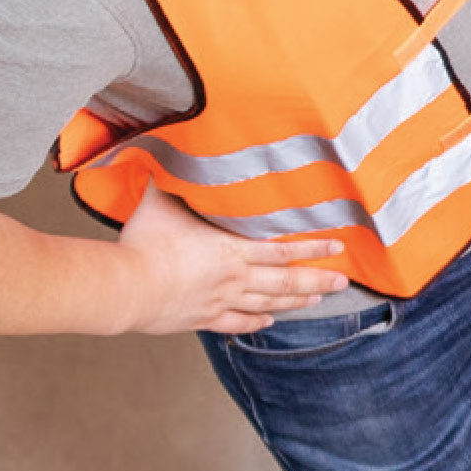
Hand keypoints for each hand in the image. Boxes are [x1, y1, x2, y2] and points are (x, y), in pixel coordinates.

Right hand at [118, 185, 349, 335]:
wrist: (128, 286)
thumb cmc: (146, 242)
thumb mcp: (163, 199)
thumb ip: (176, 177)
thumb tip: (175, 148)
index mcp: (232, 250)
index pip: (284, 249)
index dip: (314, 248)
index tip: (337, 247)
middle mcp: (234, 278)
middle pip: (286, 283)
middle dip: (317, 281)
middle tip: (342, 283)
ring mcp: (221, 302)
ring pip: (267, 304)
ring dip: (295, 303)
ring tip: (316, 300)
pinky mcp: (203, 319)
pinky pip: (237, 323)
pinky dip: (256, 323)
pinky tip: (268, 322)